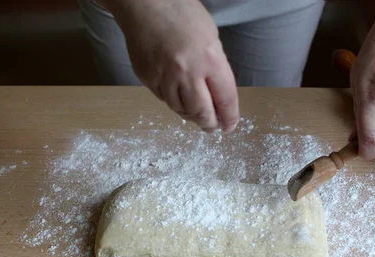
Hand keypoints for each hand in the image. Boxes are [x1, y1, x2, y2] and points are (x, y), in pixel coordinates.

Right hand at [106, 0, 239, 132]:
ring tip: (195, 114)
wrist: (144, 3)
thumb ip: (215, 66)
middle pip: (201, 112)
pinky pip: (163, 99)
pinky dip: (173, 101)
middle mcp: (188, 72)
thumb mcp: (211, 37)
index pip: (225, 100)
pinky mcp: (147, 78)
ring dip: (190, 115)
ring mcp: (165, 77)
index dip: (229, 118)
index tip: (229, 126)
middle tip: (212, 126)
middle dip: (209, 123)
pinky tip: (177, 96)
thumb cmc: (181, 12)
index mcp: (210, 59)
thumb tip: (217, 93)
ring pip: (180, 109)